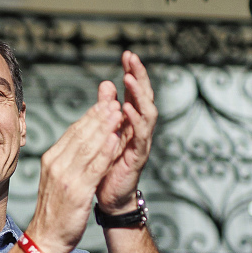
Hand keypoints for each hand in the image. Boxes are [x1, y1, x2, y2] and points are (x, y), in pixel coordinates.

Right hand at [26, 98, 125, 252]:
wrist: (46, 237)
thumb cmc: (54, 211)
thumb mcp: (57, 180)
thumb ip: (67, 160)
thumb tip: (80, 143)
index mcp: (51, 160)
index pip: (73, 132)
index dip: (90, 116)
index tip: (104, 103)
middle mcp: (57, 165)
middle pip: (81, 134)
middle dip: (99, 116)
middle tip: (114, 100)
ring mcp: (66, 177)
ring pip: (89, 146)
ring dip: (105, 127)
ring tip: (118, 112)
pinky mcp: (78, 191)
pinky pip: (95, 167)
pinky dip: (106, 151)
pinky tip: (116, 139)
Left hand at [95, 51, 157, 214]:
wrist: (110, 198)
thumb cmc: (107, 165)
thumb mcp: (104, 132)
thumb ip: (106, 109)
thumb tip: (107, 84)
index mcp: (131, 122)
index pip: (135, 92)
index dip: (133, 73)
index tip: (127, 55)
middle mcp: (139, 129)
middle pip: (144, 97)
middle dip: (139, 76)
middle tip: (131, 58)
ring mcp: (141, 142)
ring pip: (146, 113)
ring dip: (138, 94)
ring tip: (129, 78)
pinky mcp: (138, 157)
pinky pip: (140, 136)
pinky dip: (135, 121)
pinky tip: (128, 108)